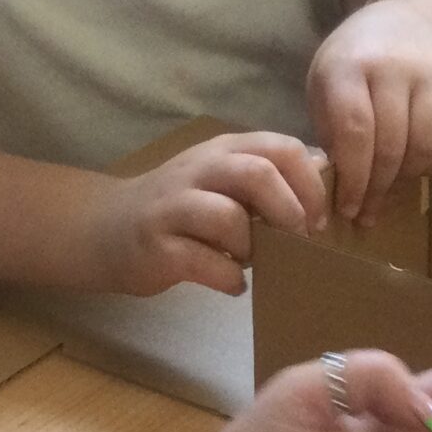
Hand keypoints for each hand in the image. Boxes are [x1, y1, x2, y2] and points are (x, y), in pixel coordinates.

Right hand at [81, 131, 325, 295]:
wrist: (106, 229)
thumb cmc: (180, 208)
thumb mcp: (222, 179)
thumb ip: (268, 173)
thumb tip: (325, 171)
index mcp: (224, 150)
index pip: (281, 148)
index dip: (310, 184)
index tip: (318, 218)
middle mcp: (198, 170)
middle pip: (258, 174)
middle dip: (289, 210)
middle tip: (297, 240)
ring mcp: (173, 207)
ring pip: (229, 218)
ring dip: (255, 247)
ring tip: (254, 261)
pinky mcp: (157, 246)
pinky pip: (206, 262)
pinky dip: (231, 278)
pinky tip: (234, 283)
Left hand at [307, 0, 431, 226]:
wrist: (404, 23)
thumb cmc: (353, 65)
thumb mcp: (325, 88)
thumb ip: (332, 134)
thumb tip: (346, 192)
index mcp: (349, 68)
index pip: (355, 132)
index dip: (354, 178)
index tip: (348, 207)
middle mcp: (393, 67)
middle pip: (392, 144)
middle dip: (378, 187)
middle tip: (368, 211)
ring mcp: (431, 74)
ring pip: (427, 145)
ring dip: (409, 177)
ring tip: (392, 188)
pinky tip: (419, 169)